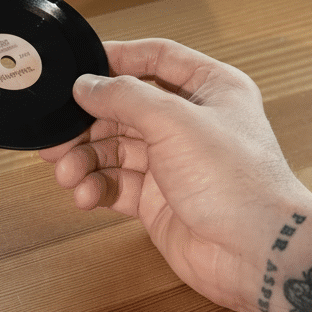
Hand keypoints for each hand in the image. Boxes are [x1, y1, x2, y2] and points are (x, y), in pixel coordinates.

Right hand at [40, 39, 311, 311]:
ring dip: (86, 159)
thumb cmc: (234, 179)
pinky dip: (97, 187)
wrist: (256, 252)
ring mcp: (175, 163)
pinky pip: (118, 184)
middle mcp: (192, 123)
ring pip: (116, 149)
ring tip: (66, 174)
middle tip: (55, 137)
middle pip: (126, 108)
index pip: (157, 59)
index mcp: (210, 89)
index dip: (117, 59)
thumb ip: (124, 97)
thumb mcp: (174, 121)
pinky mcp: (160, 201)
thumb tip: (85, 85)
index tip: (76, 68)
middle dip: (88, 122)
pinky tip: (85, 196)